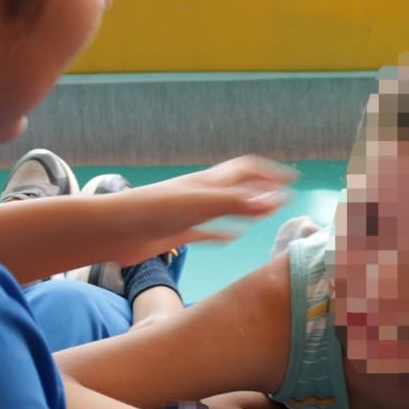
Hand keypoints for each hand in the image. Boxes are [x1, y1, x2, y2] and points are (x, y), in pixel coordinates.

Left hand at [107, 157, 294, 263]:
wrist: (116, 230)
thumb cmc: (157, 211)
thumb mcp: (204, 204)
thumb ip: (240, 204)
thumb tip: (278, 201)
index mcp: (209, 182)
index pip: (247, 170)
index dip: (270, 173)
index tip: (293, 180)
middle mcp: (202, 194)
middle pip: (238, 186)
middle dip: (261, 188)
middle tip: (284, 195)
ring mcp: (190, 213)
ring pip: (225, 208)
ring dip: (246, 209)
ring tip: (264, 214)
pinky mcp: (178, 233)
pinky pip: (207, 231)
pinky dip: (222, 233)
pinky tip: (230, 238)